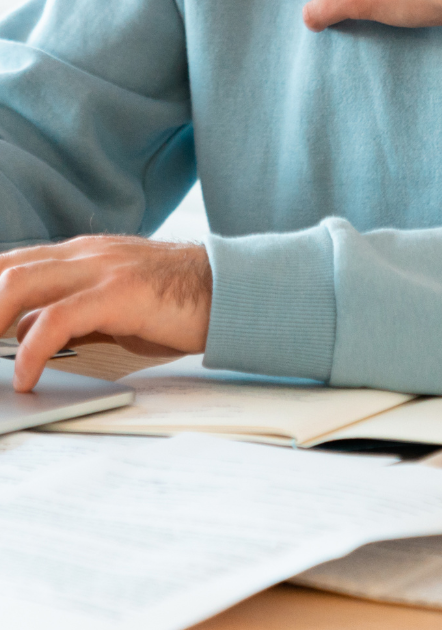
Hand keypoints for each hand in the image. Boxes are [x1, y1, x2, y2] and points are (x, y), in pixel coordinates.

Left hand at [0, 236, 211, 390]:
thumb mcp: (114, 302)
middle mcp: (86, 253)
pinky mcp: (119, 293)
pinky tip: (29, 377)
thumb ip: (71, 310)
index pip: (12, 261)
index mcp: (83, 252)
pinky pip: (58, 319)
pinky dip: (32, 350)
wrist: (231, 291)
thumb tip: (28, 332)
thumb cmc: (176, 302)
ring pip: (19, 282)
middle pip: (6, 268)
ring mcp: (102, 268)